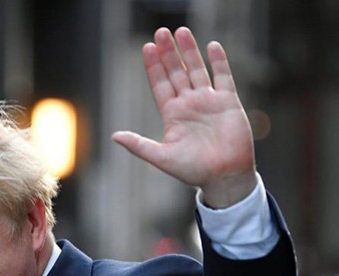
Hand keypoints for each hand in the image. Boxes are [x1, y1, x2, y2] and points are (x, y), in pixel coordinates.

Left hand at [111, 27, 256, 207]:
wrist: (223, 177)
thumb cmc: (192, 171)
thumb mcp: (161, 157)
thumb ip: (139, 145)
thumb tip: (114, 136)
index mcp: (172, 114)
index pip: (160, 84)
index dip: (153, 67)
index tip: (146, 48)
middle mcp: (189, 104)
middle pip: (176, 72)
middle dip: (168, 53)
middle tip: (160, 32)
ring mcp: (208, 101)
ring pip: (197, 69)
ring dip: (189, 51)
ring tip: (181, 31)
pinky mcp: (228, 102)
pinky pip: (223, 77)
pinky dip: (218, 62)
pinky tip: (212, 46)